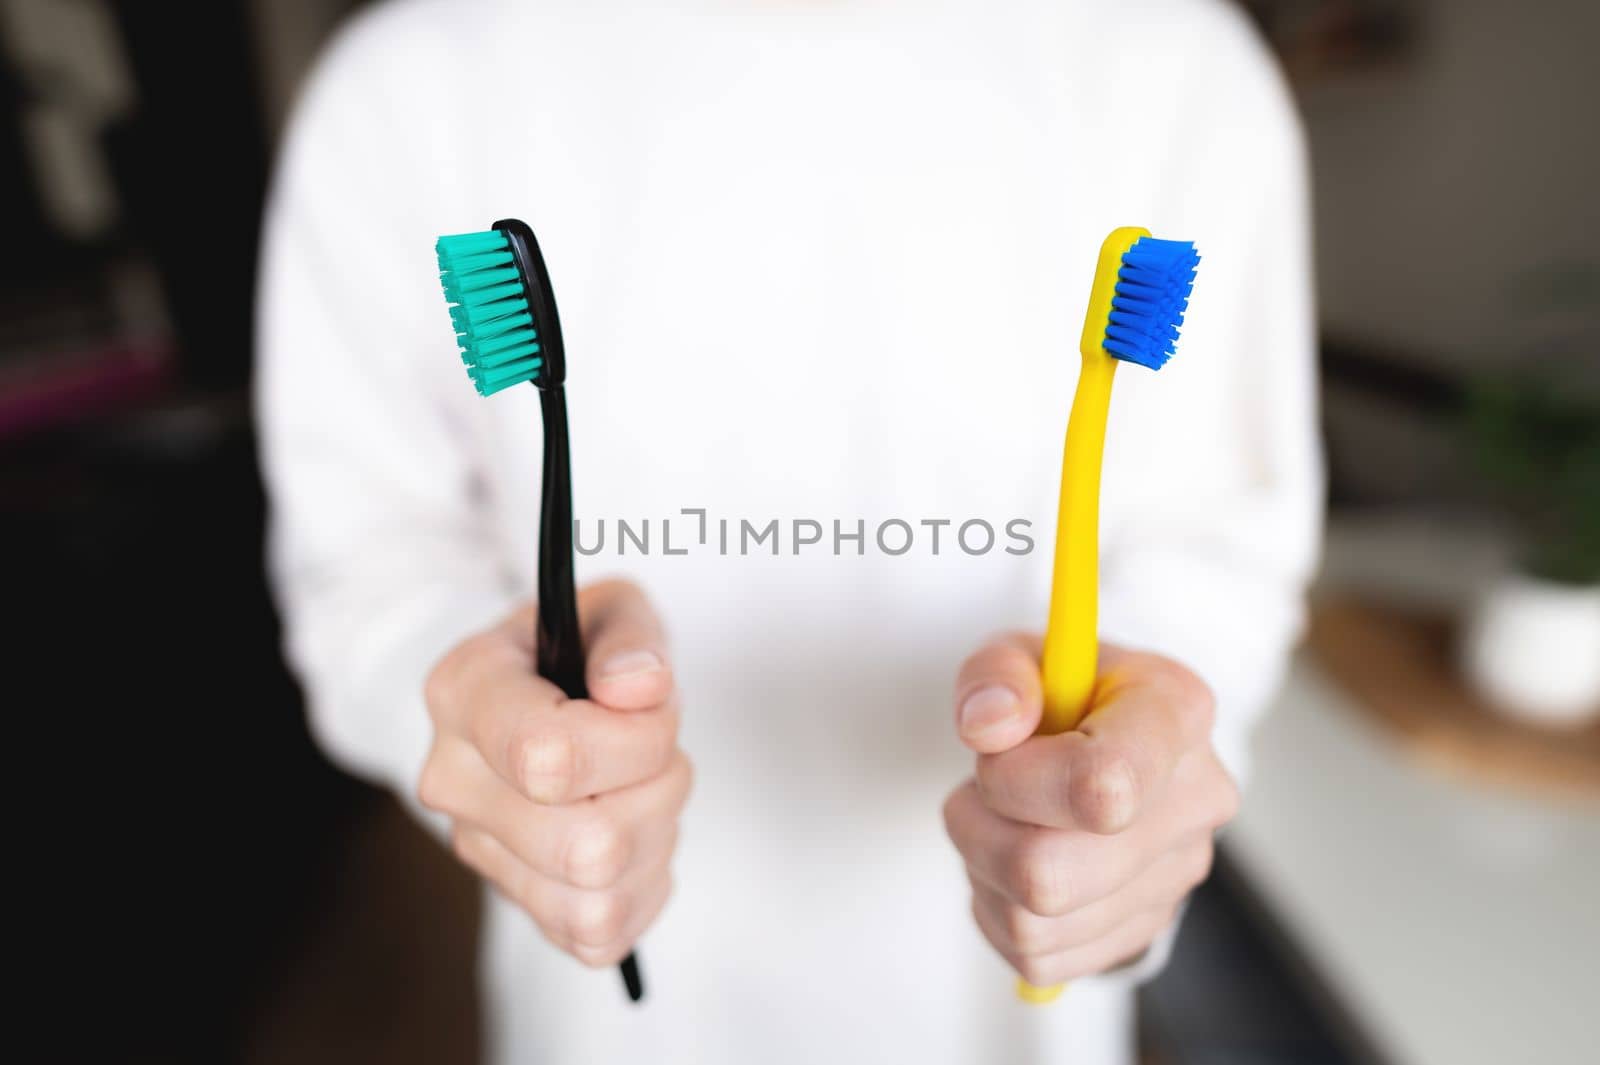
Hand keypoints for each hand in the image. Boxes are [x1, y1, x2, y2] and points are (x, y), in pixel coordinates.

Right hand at [419, 580, 689, 967]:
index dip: (634, 741)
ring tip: (644, 789)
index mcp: (464, 692)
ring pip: (597, 900)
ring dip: (655, 842)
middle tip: (656, 750)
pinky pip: (598, 937)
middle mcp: (453, 780)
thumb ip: (631, 639)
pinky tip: (636, 834)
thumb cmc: (577, 649)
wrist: (537, 689)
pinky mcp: (514, 900)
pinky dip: (641, 891)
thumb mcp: (610, 610)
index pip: (545, 756)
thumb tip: (637, 689)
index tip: (649, 703)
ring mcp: (477, 849)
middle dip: (658, 793)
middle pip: (587, 846)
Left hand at [942, 635, 1237, 986]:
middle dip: (981, 829)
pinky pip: (1036, 957)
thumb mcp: (1023, 656)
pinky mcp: (1145, 932)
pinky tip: (1015, 861)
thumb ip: (997, 675)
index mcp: (1177, 712)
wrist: (1108, 751)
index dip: (1019, 779)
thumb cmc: (1061, 697)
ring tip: (1001, 818)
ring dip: (983, 869)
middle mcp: (1196, 799)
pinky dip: (1000, 913)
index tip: (996, 750)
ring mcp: (1176, 876)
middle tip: (984, 788)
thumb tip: (988, 727)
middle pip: (1048, 872)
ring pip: (1032, 921)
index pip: (1107, 782)